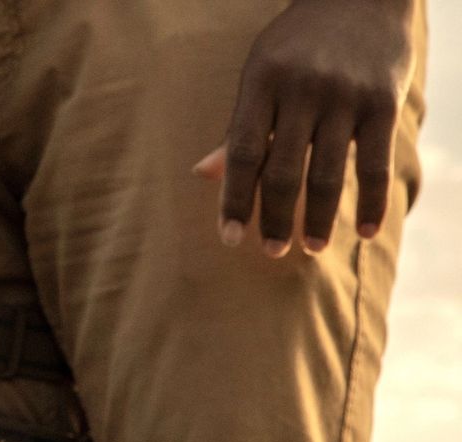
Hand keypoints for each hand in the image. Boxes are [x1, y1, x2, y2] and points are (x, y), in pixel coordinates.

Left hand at [194, 0, 414, 256]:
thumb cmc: (297, 44)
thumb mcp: (259, 74)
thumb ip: (239, 126)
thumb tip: (201, 175)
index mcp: (261, 83)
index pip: (242, 153)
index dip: (234, 199)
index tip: (229, 237)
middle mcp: (301, 89)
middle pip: (282, 171)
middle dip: (275, 218)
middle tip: (270, 252)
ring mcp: (344, 96)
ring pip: (328, 175)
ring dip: (319, 220)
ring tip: (311, 249)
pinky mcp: (383, 102)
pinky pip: (374, 165)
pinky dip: (370, 204)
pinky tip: (364, 232)